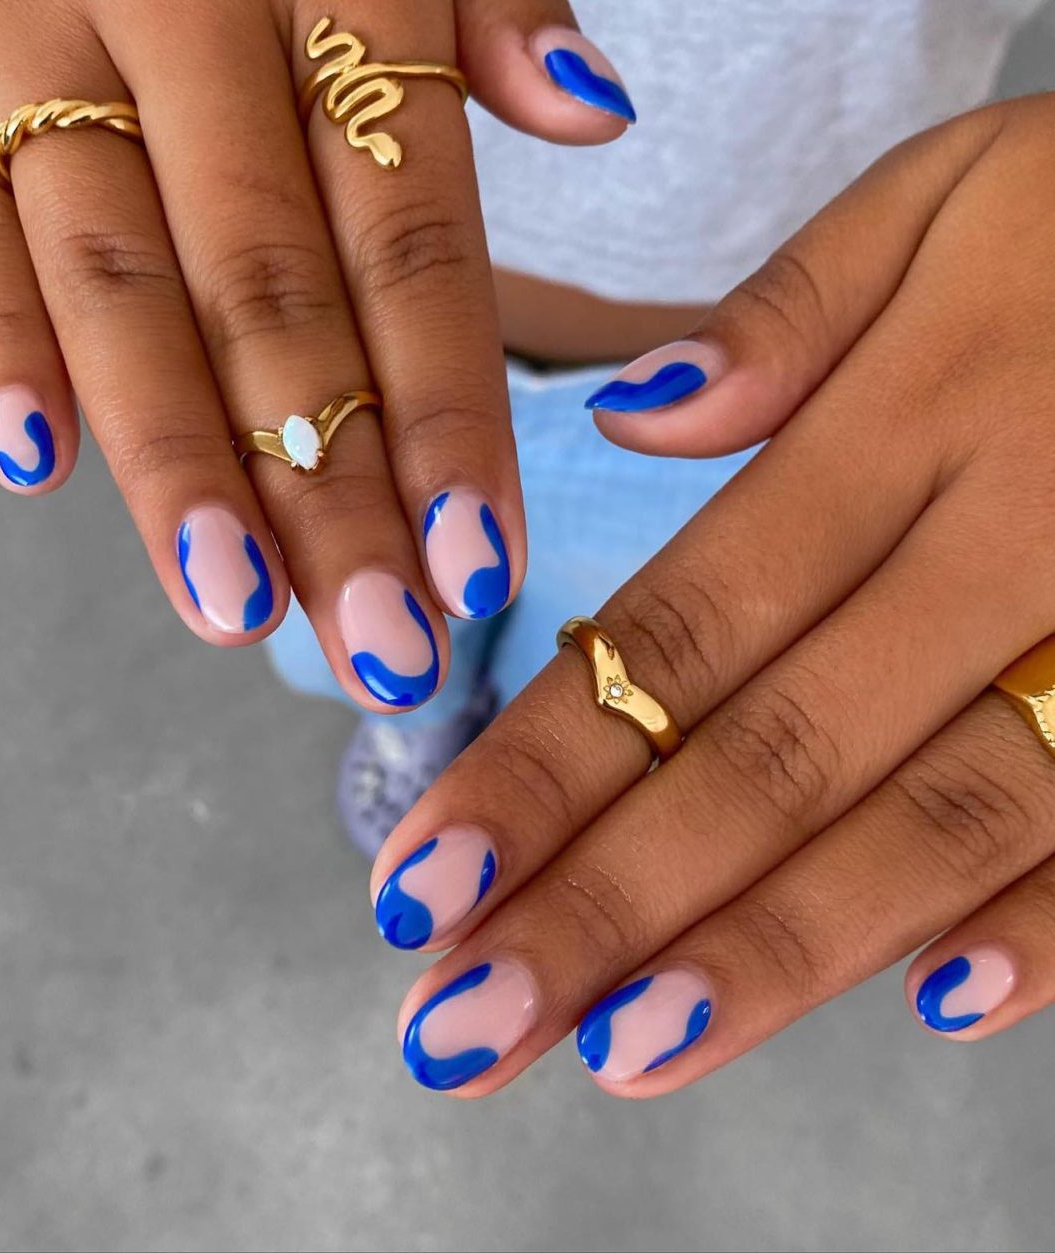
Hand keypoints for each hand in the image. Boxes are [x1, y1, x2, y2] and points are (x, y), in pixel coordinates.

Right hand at [0, 0, 635, 709]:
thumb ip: (494, 8)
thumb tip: (597, 112)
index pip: (411, 245)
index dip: (450, 416)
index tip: (483, 570)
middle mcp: (196, 30)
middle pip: (277, 303)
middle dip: (331, 493)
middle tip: (384, 650)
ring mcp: (56, 55)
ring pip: (123, 285)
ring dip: (179, 460)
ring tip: (236, 611)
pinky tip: (31, 462)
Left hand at [369, 94, 1054, 1094]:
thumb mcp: (947, 198)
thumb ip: (792, 313)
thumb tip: (638, 419)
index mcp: (908, 423)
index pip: (683, 630)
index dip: (542, 766)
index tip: (425, 877)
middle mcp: (1001, 548)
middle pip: (772, 757)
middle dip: (607, 906)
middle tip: (463, 1025)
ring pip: (929, 822)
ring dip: (769, 955)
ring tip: (619, 1053)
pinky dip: (1042, 925)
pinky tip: (923, 1007)